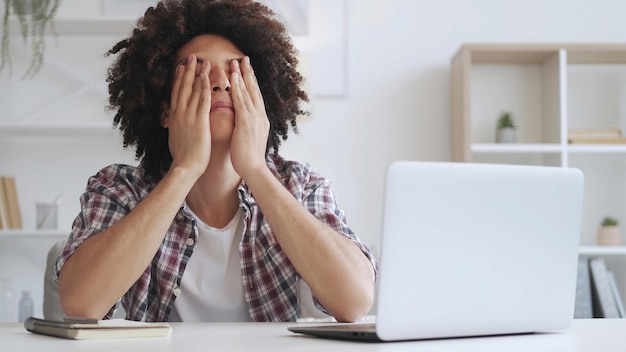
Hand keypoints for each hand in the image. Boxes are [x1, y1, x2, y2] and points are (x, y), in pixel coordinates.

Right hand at [166, 54, 211, 177]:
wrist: (185, 167)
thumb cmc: (183, 157)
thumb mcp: (176, 138)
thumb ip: (177, 128)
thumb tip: (175, 125)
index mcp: (175, 117)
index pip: (176, 93)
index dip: (178, 79)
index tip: (180, 67)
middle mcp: (179, 114)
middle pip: (182, 87)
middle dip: (187, 71)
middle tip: (191, 57)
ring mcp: (188, 116)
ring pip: (193, 90)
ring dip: (197, 74)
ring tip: (202, 61)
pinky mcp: (199, 121)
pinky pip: (202, 100)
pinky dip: (204, 87)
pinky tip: (207, 77)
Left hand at [229, 56, 269, 179]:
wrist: (253, 168)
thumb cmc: (249, 159)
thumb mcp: (250, 140)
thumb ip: (248, 130)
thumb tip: (244, 126)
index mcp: (260, 120)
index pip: (256, 97)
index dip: (251, 83)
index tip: (247, 71)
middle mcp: (260, 116)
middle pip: (254, 90)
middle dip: (249, 73)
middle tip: (245, 58)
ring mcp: (255, 117)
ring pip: (248, 92)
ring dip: (242, 75)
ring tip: (237, 61)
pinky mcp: (247, 121)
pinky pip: (241, 100)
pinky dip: (238, 87)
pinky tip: (234, 77)